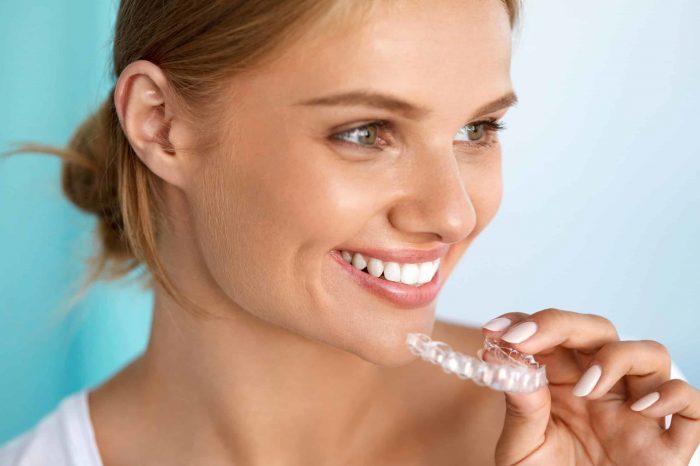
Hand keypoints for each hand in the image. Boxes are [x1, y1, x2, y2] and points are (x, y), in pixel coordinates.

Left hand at [480, 308, 699, 465]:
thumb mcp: (521, 449)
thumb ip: (519, 407)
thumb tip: (502, 357)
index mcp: (562, 382)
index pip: (550, 333)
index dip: (524, 322)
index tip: (494, 330)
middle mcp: (601, 388)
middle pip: (598, 331)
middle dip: (560, 325)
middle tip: (523, 338)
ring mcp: (637, 412)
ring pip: (650, 354)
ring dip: (616, 357)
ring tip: (584, 389)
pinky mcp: (666, 445)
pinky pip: (692, 405)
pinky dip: (673, 397)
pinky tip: (639, 410)